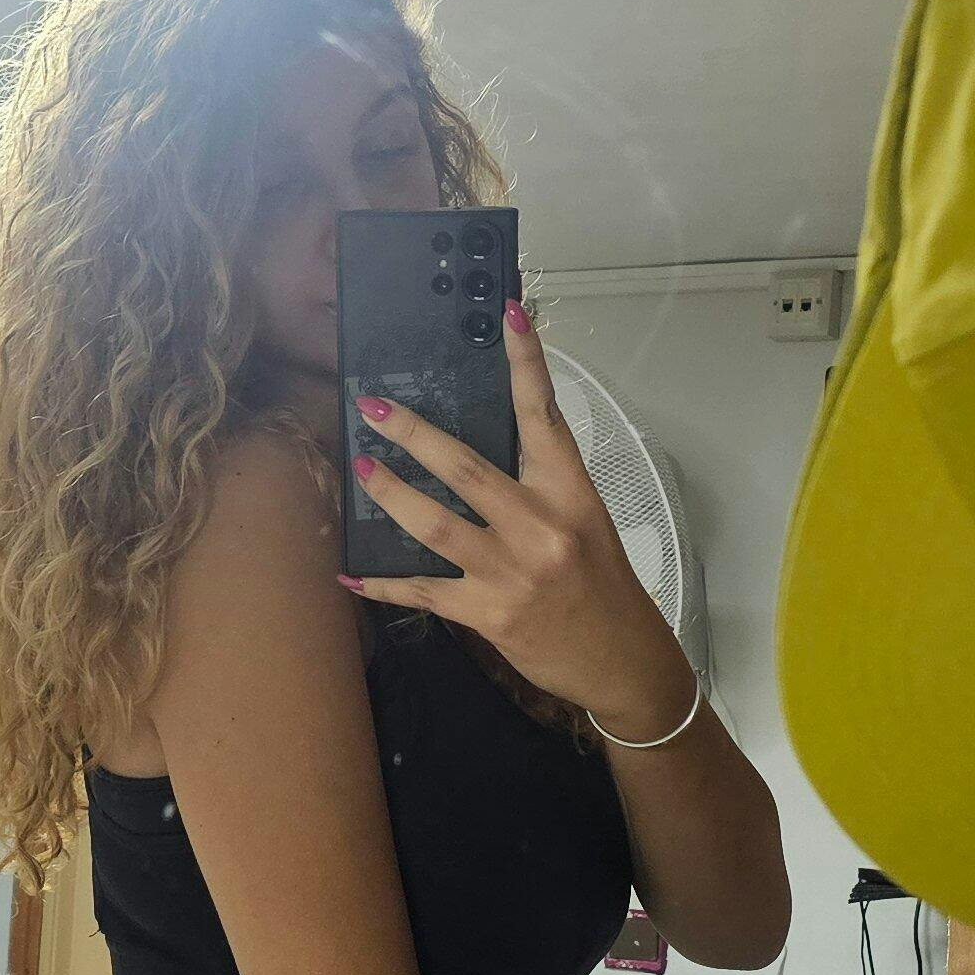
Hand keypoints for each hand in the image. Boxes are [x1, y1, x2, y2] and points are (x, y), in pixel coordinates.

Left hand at [343, 300, 693, 736]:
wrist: (622, 661)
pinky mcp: (487, 613)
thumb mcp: (585, 522)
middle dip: (415, 434)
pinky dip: (382, 583)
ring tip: (360, 469)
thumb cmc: (603, 586)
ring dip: (390, 494)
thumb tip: (481, 451)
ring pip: (434, 524)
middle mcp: (541, 526)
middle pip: (466, 468)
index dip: (526, 362)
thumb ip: (539, 486)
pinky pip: (423, 590)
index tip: (509, 313)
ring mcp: (511, 571)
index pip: (545, 415)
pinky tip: (351, 572)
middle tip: (375, 407)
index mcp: (571, 493)